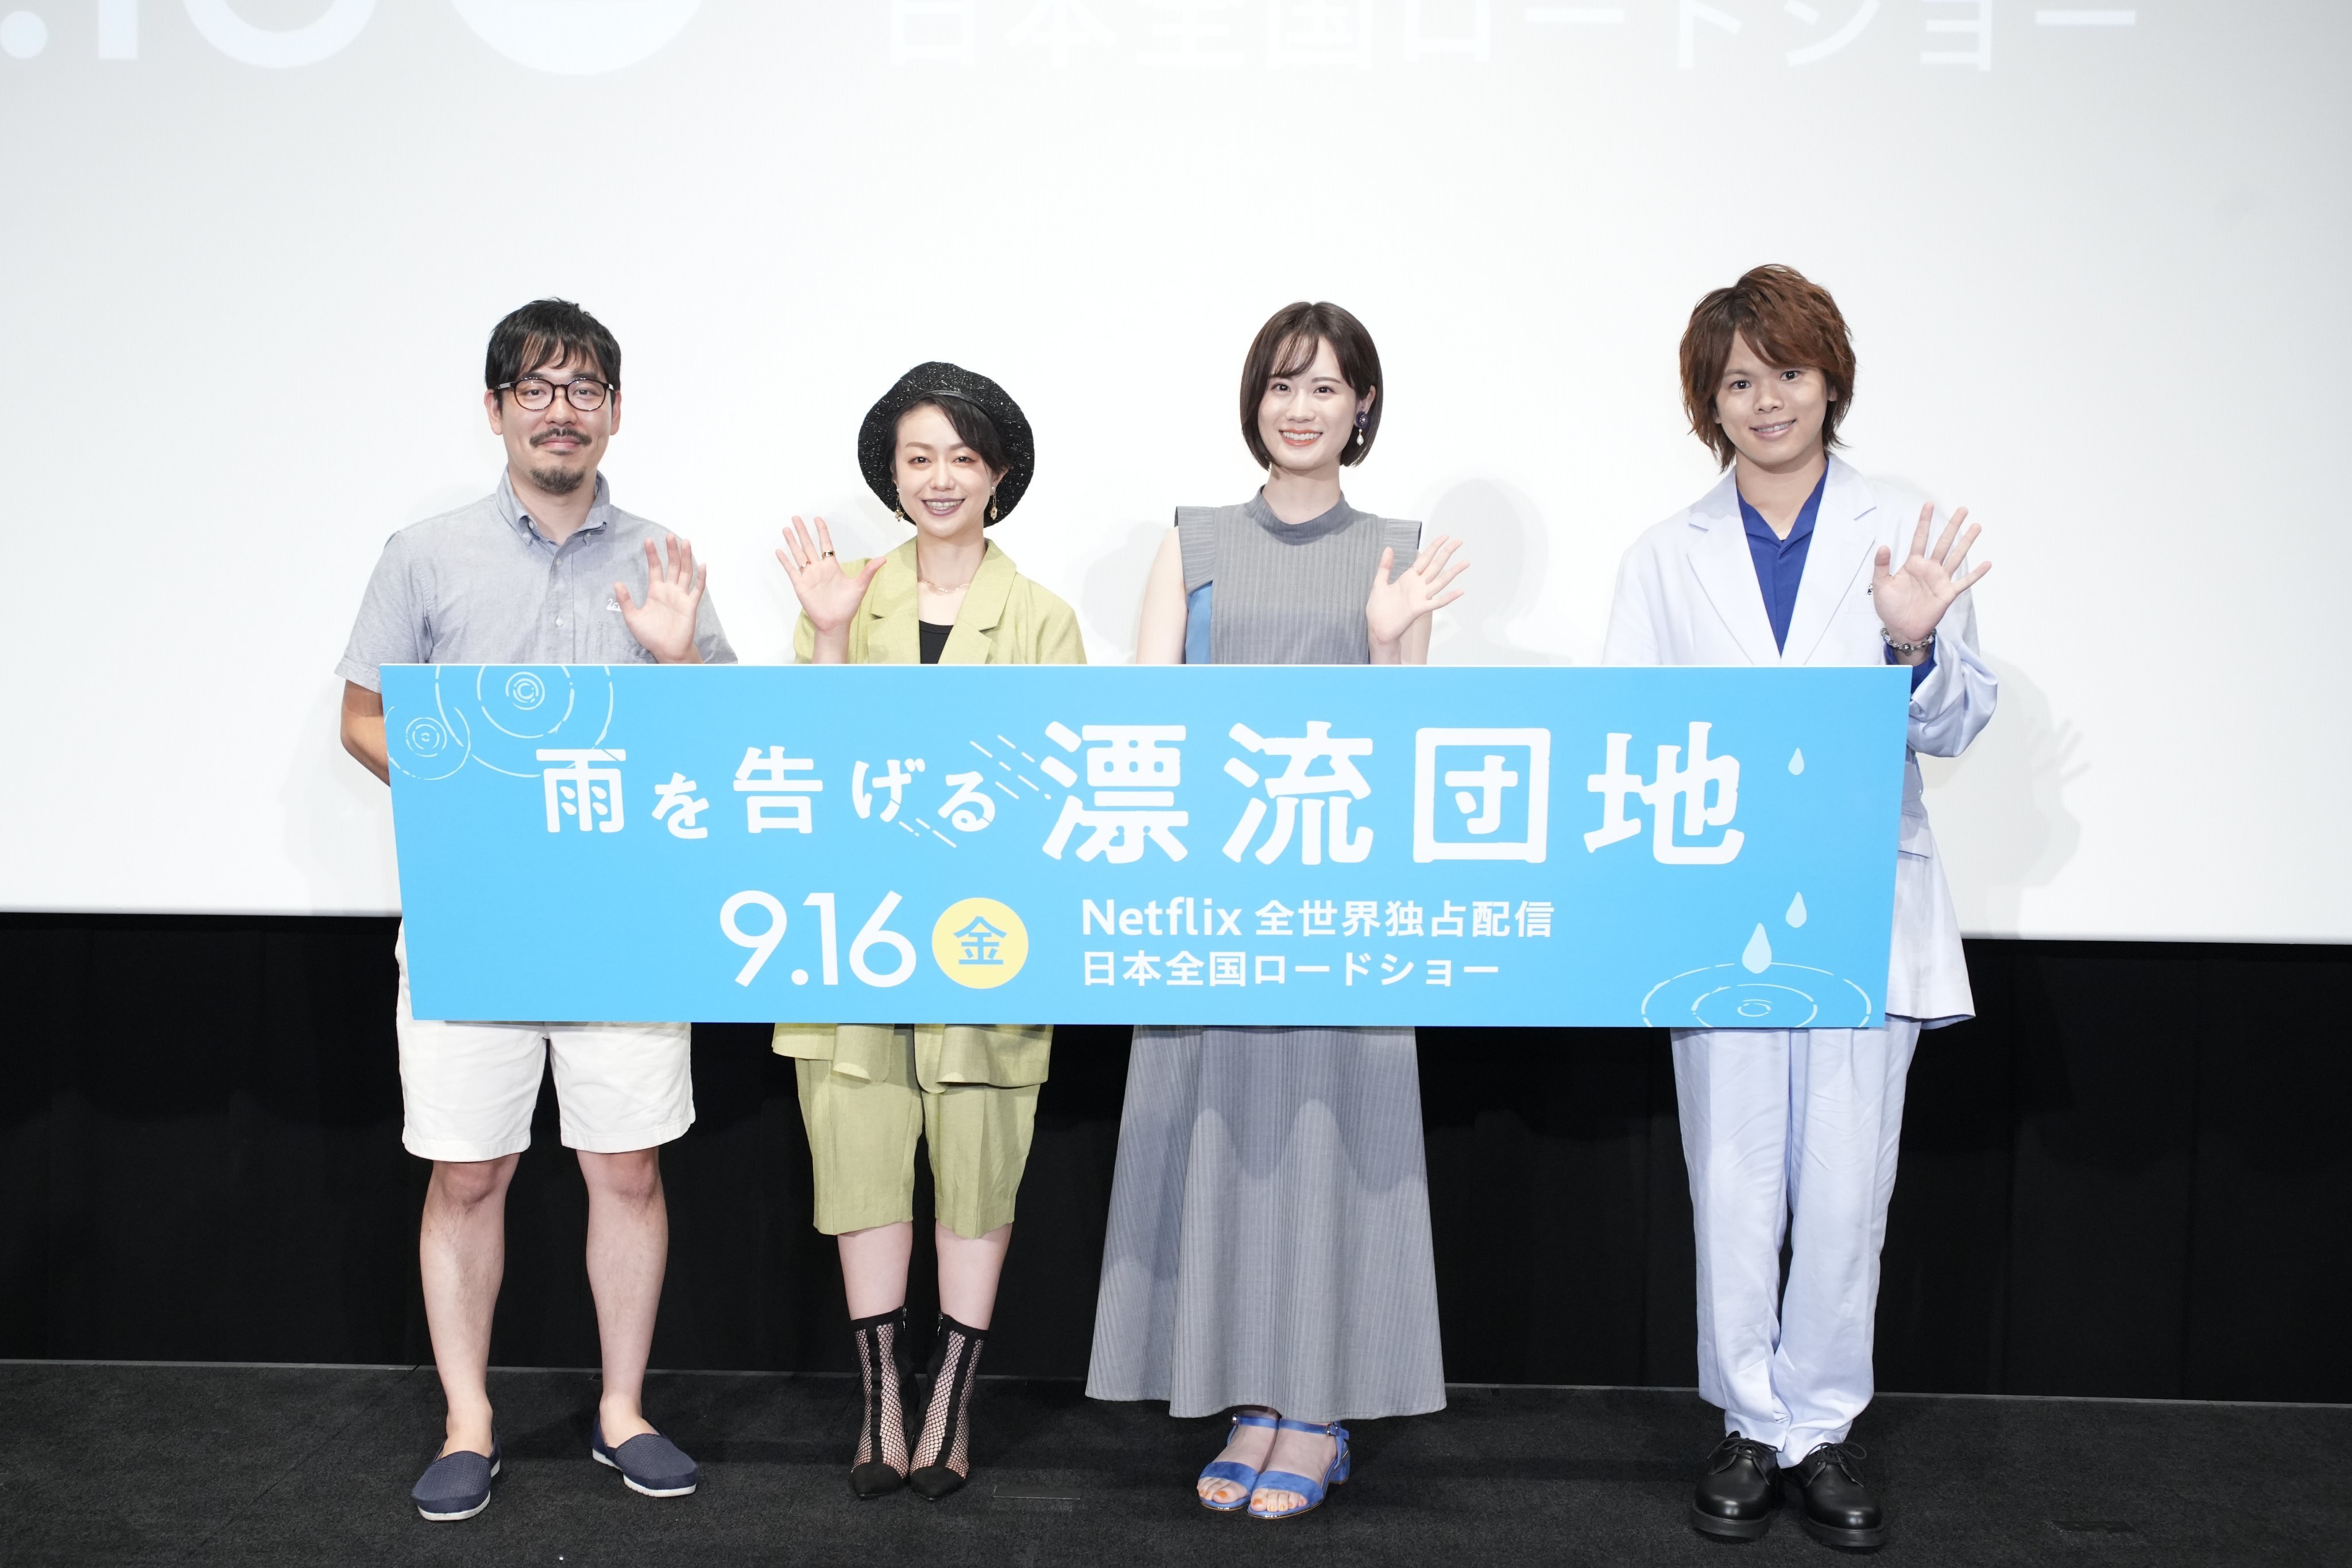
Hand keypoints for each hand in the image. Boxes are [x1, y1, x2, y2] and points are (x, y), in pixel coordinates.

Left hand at [615, 534, 705, 664]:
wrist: (666, 651)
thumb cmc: (651, 636)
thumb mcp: (632, 617)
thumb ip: (626, 601)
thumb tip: (617, 583)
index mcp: (656, 591)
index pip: (655, 568)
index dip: (652, 554)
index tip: (648, 540)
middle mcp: (670, 591)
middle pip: (672, 566)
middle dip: (671, 550)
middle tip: (669, 536)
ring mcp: (681, 597)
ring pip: (685, 572)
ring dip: (685, 557)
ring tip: (685, 542)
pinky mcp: (690, 605)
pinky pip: (697, 589)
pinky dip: (701, 578)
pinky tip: (702, 565)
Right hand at [775, 515, 883, 639]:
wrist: (835, 623)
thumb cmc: (847, 606)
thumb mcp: (860, 586)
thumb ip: (869, 571)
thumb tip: (884, 559)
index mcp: (831, 567)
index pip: (825, 544)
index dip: (822, 531)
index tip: (817, 519)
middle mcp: (818, 569)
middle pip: (809, 545)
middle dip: (803, 531)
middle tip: (797, 517)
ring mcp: (808, 576)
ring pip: (798, 554)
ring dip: (792, 542)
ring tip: (786, 529)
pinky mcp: (800, 585)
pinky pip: (791, 570)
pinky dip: (785, 561)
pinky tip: (779, 551)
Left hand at [1366, 534, 1469, 651]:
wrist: (1377, 629)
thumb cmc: (1378, 609)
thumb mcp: (1379, 584)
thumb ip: (1385, 567)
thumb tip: (1389, 548)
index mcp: (1408, 578)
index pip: (1424, 558)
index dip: (1434, 547)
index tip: (1445, 536)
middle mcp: (1417, 586)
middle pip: (1435, 565)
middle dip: (1447, 553)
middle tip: (1459, 541)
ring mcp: (1420, 597)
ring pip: (1440, 581)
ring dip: (1453, 572)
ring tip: (1465, 562)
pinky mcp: (1419, 609)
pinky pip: (1437, 603)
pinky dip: (1449, 597)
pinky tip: (1460, 591)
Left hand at [1873, 504, 1990, 647]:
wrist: (1901, 628)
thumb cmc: (1890, 607)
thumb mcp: (1880, 585)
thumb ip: (1881, 566)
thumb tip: (1883, 545)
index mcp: (1912, 564)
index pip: (1920, 538)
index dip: (1924, 522)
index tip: (1929, 504)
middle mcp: (1929, 568)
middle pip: (1943, 542)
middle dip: (1952, 526)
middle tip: (1963, 509)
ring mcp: (1940, 579)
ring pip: (1956, 556)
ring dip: (1967, 542)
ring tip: (1976, 526)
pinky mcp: (1948, 593)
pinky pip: (1965, 582)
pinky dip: (1976, 573)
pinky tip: (1987, 563)